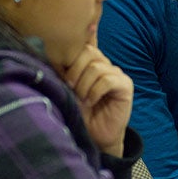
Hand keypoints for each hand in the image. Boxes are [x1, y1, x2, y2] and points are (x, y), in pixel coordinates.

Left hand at [64, 35, 132, 156]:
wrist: (95, 135)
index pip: (82, 43)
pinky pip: (107, 80)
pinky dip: (95, 92)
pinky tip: (91, 101)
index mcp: (90, 61)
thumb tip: (52, 53)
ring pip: (96, 67)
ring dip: (83, 85)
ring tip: (81, 98)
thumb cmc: (79, 111)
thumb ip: (64, 71)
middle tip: (69, 87)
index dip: (69, 54)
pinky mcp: (125, 85)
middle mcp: (104, 63)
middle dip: (74, 70)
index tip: (61, 72)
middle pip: (87, 51)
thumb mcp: (67, 89)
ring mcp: (116, 73)